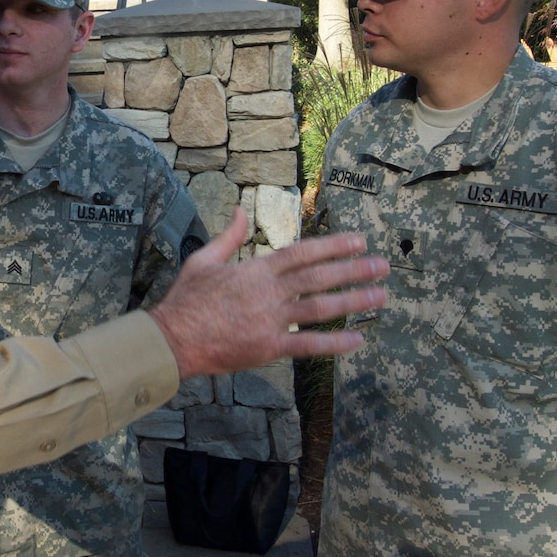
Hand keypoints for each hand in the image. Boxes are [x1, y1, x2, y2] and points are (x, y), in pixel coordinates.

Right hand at [148, 208, 386, 378]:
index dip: (333, 245)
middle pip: (319, 277)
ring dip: (352, 301)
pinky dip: (333, 343)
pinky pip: (307, 345)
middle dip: (354, 270)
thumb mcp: (204, 259)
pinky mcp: (268, 347)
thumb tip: (240, 209)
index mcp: (256, 269)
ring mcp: (270, 320)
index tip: (358, 241)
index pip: (302, 252)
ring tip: (380, 296)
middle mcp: (268, 292)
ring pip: (319, 308)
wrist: (173, 339)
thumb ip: (229, 236)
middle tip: (383, 266)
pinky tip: (357, 340)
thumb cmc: (186, 299)